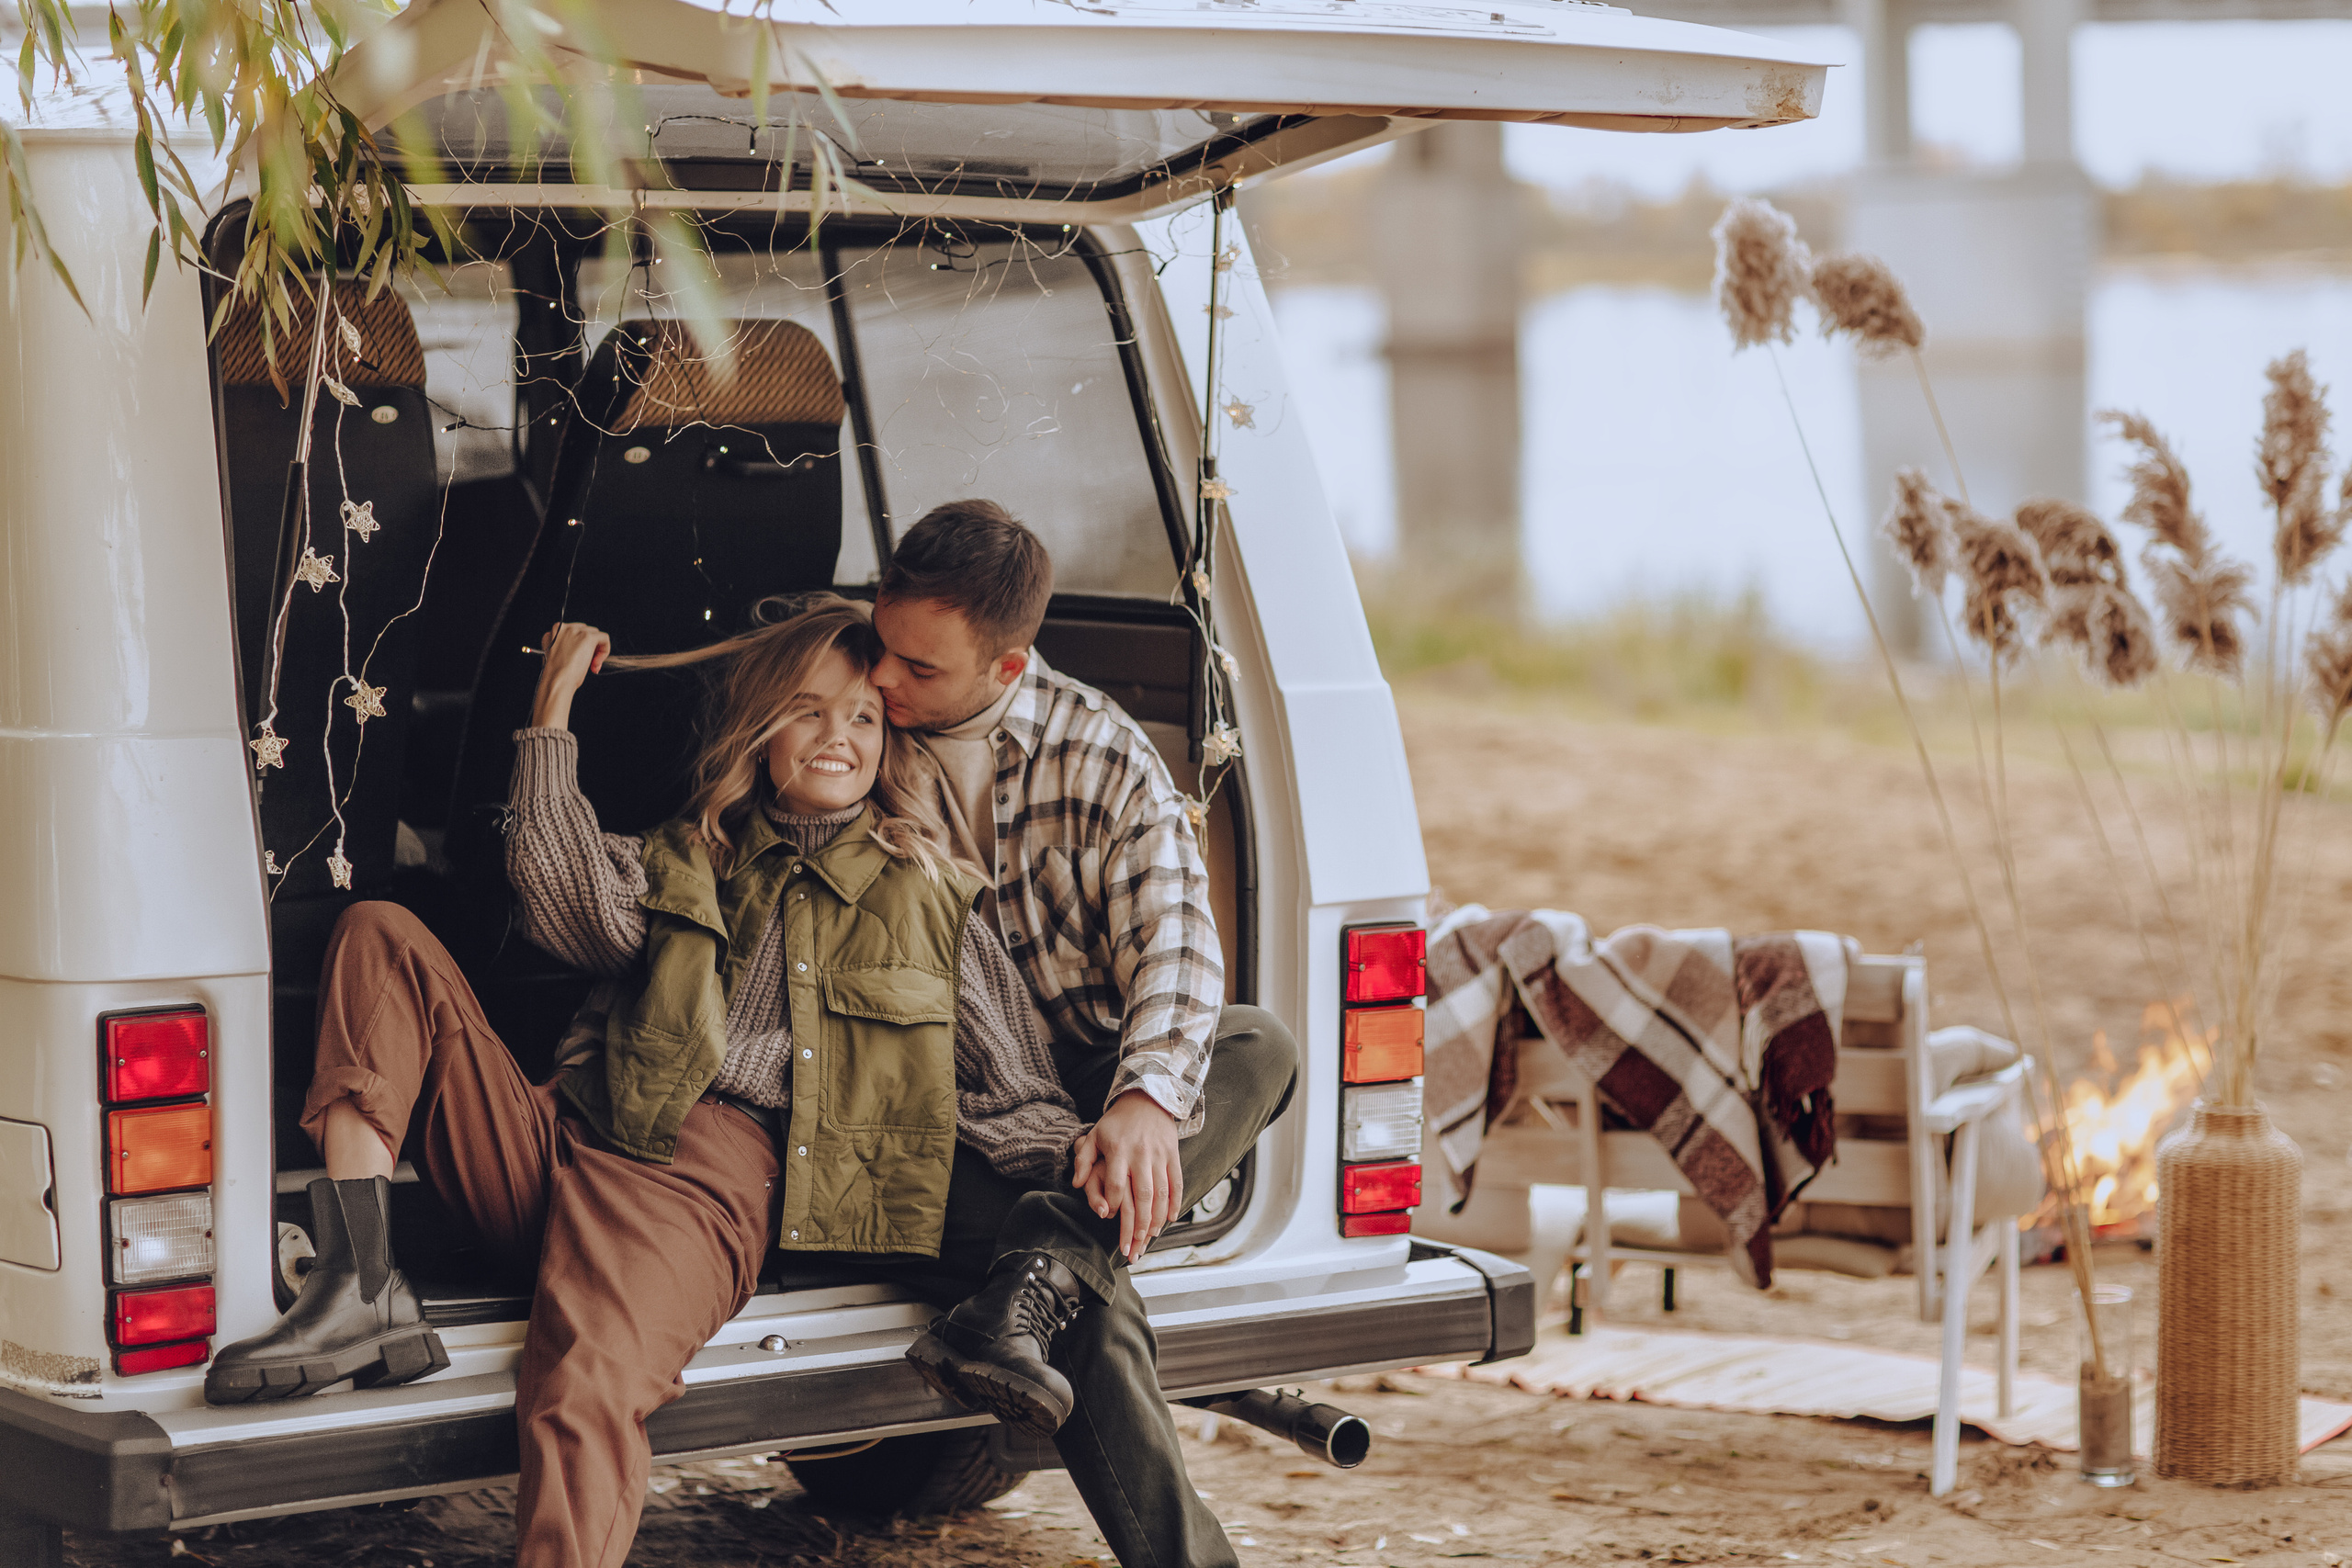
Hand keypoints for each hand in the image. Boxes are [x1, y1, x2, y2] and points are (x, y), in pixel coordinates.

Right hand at [531, 622, 610, 730]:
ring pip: (596, 635)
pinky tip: (596, 666)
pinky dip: (604, 652)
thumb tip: (570, 656)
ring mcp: (575, 631)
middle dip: (589, 649)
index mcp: (552, 632)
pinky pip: (604, 638)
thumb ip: (561, 651)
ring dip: (597, 652)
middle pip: (585, 631)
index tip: (577, 662)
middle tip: (587, 667)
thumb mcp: (555, 660)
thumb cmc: (554, 677)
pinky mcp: (587, 637)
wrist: (556, 683)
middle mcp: (563, 627)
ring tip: (591, 667)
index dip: (576, 648)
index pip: (570, 632)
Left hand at [1069, 1089, 1183, 1262]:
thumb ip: (1083, 1160)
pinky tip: (1170, 1219)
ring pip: (1162, 1193)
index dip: (1114, 1203)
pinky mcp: (1173, 1155)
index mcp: (1119, 1150)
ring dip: (1158, 1218)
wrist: (1147, 1098)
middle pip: (1142, 1195)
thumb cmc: (1116, 1123)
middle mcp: (1141, 1154)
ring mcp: (1159, 1155)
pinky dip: (1175, 1203)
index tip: (1111, 1216)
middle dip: (1139, 1223)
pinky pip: (1177, 1183)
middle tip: (1134, 1244)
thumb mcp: (1094, 1136)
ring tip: (1151, 1237)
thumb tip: (1077, 1184)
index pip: (1117, 1184)